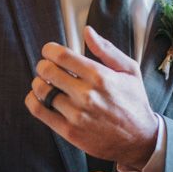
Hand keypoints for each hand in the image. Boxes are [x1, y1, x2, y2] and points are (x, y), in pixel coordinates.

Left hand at [25, 26, 157, 168]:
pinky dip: (33, 100)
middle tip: (47, 68)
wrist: (139, 139)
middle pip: (48, 71)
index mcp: (100, 76)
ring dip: (39, 82)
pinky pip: (40, 111)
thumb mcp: (129, 70)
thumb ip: (107, 49)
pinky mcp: (69, 131)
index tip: (49, 51)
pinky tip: (39, 97)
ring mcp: (77, 114)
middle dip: (43, 65)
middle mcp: (87, 95)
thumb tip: (87, 31)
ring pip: (42, 90)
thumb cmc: (134, 102)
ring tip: (46, 83)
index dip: (49, 50)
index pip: (61, 56)